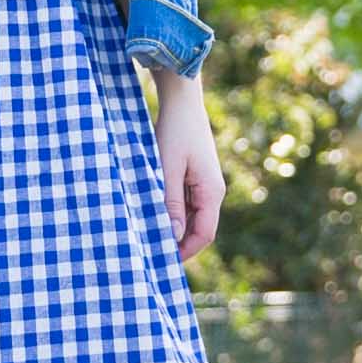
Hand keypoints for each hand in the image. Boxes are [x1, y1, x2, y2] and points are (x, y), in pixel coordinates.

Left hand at [153, 72, 224, 262]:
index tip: (161, 261)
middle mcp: (212, 191)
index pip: (203, 234)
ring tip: (149, 235)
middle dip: (178, 244)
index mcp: (211, 192)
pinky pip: (187, 204)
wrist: (182, 100)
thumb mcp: (168, 168)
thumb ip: (170, 202)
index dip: (184, 252)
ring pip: (192, 218)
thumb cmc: (174, 131)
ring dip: (174, 228)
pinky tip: (153, 214)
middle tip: (152, 254)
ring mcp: (205, 184)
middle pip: (199, 229)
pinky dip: (172, 213)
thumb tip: (172, 237)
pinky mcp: (195, 177)